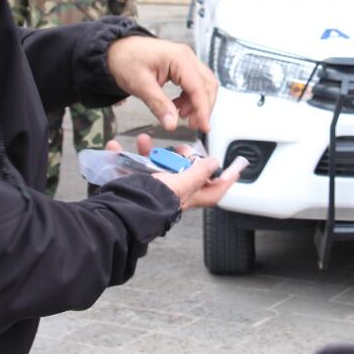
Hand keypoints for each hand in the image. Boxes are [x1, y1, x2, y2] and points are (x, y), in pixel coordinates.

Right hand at [104, 135, 246, 209]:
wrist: (120, 211)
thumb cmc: (152, 201)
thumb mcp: (181, 184)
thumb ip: (198, 173)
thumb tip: (214, 163)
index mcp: (188, 196)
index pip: (214, 191)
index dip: (226, 180)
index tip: (236, 168)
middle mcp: (172, 194)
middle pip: (185, 173)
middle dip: (181, 157)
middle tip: (180, 149)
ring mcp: (152, 189)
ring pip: (156, 166)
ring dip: (150, 152)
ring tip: (145, 142)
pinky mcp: (133, 185)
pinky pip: (130, 167)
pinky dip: (123, 156)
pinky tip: (116, 146)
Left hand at [106, 37, 217, 132]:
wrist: (115, 50)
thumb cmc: (125, 60)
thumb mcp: (141, 85)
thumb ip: (159, 105)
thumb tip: (172, 124)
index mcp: (179, 58)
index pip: (198, 87)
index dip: (202, 109)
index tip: (204, 127)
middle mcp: (186, 57)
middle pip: (207, 85)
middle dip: (203, 107)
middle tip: (194, 125)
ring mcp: (185, 60)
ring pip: (203, 84)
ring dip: (197, 103)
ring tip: (182, 116)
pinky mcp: (180, 66)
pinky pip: (194, 83)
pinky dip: (190, 98)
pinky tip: (177, 107)